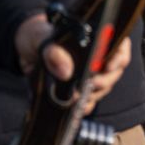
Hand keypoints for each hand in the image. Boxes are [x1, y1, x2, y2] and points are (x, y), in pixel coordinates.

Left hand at [16, 19, 130, 114]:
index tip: (108, 67)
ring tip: (79, 98)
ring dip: (95, 94)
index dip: (119, 57)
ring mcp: (90, 72)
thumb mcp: (40, 37)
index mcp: (96, 36)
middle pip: (114, 69)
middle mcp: (98, 55)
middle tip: (90, 85)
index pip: (119, 45)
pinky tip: (77, 109)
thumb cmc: (37, 35)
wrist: (24, 49)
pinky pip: (89, 99)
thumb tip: (66, 72)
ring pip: (104, 86)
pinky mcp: (79, 87)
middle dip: (105, 80)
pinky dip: (85, 105)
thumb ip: (53, 52)